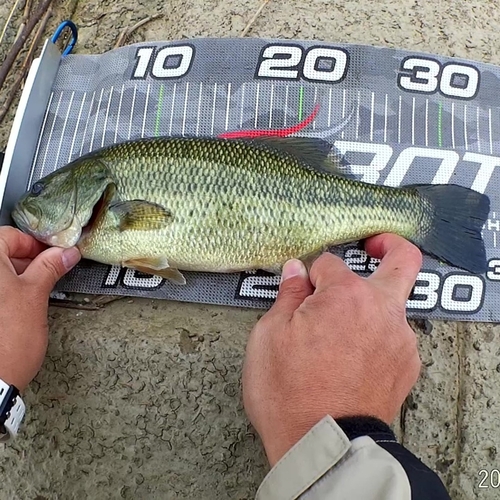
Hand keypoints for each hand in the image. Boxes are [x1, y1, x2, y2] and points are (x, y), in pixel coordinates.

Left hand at [0, 226, 79, 391]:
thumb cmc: (7, 341)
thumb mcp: (35, 296)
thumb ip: (49, 268)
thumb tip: (65, 253)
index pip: (9, 236)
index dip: (35, 245)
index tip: (53, 256)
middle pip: (1, 253)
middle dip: (27, 260)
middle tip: (50, 272)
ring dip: (17, 275)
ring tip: (36, 290)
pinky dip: (7, 291)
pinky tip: (19, 303)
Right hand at [242, 234, 422, 466]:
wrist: (323, 445)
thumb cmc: (289, 391)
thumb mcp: (270, 335)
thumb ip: (288, 294)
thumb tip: (295, 270)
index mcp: (345, 295)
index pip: (330, 263)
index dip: (311, 275)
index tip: (301, 290)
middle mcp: (381, 310)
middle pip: (402, 260)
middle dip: (388, 245)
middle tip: (372, 245)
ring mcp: (400, 338)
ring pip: (393, 303)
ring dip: (371, 304)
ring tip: (340, 332)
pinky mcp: (407, 365)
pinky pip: (394, 335)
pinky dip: (376, 334)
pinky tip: (352, 356)